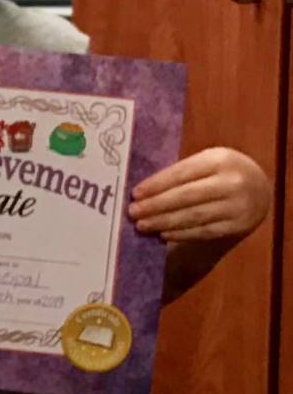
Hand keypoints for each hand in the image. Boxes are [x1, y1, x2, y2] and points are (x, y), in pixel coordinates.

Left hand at [130, 147, 269, 244]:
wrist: (261, 190)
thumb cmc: (223, 173)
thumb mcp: (207, 162)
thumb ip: (181, 173)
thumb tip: (143, 193)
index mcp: (219, 160)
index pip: (182, 173)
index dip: (156, 184)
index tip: (135, 194)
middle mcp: (231, 182)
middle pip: (186, 196)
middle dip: (155, 206)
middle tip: (133, 212)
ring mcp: (236, 206)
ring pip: (193, 216)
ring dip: (163, 222)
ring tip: (142, 225)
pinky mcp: (237, 225)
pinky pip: (204, 231)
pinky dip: (181, 233)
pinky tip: (163, 233)